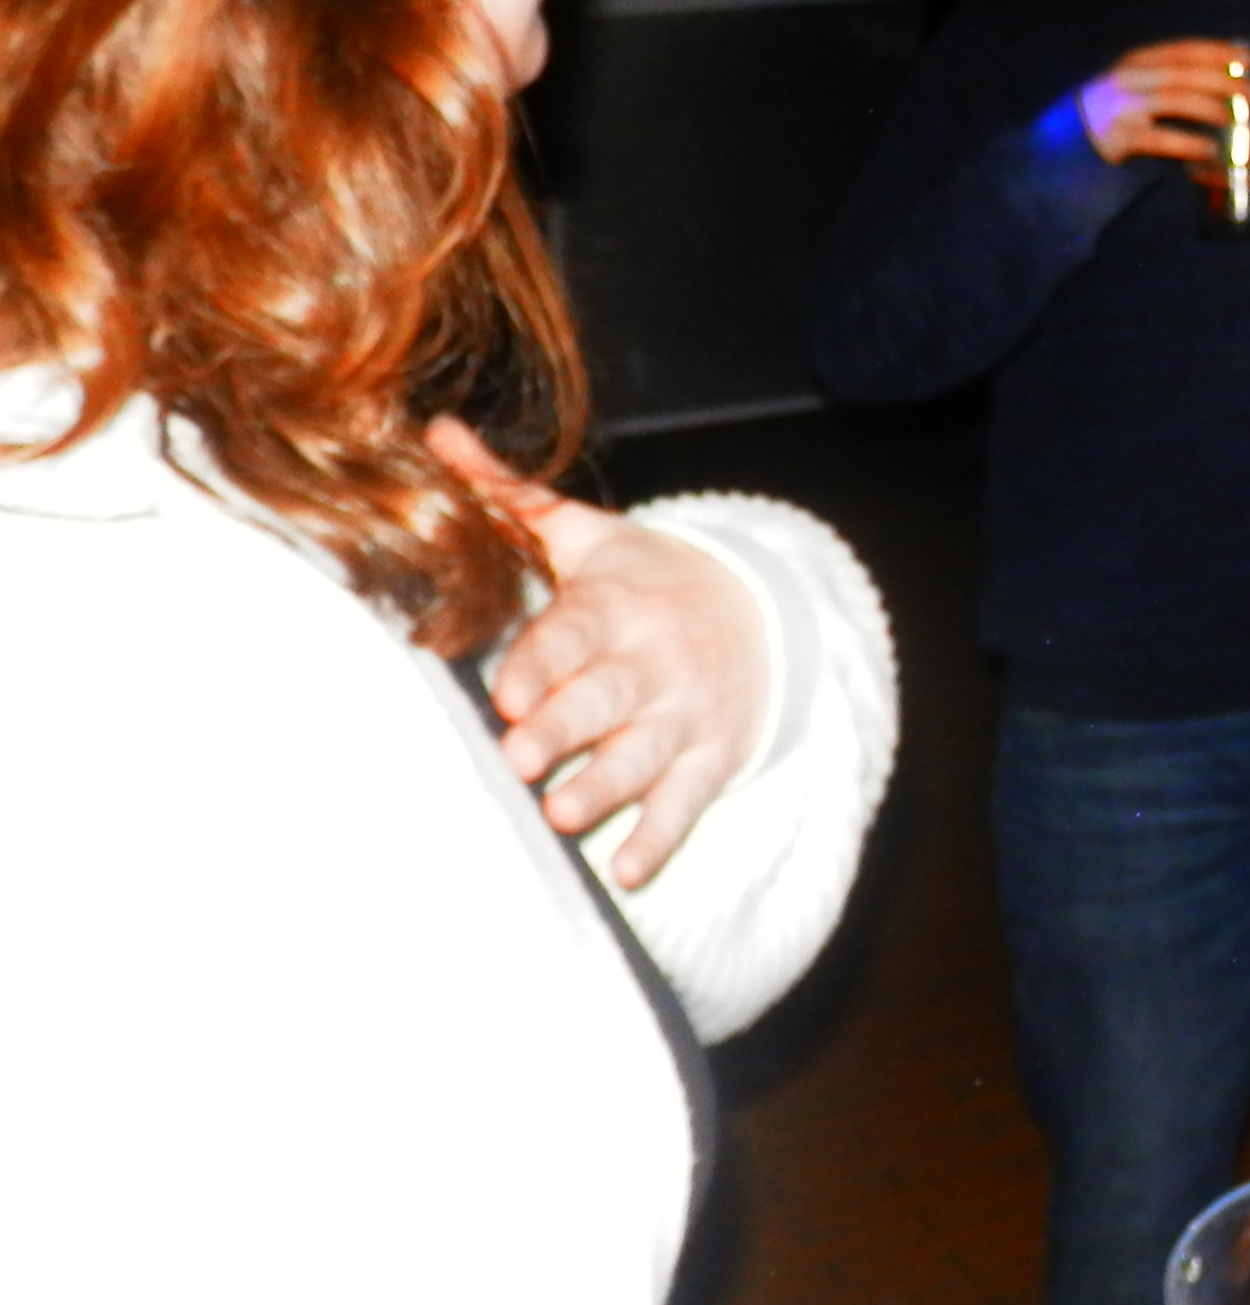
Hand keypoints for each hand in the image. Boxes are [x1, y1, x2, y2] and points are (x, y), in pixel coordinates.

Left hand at [432, 419, 770, 890]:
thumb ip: (509, 495)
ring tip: (563, 813)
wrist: (760, 613)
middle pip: (606, 699)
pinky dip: (660, 837)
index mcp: (616, 606)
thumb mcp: (589, 534)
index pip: (574, 635)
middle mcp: (652, 664)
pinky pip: (686, 803)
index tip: (510, 693)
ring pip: (642, 756)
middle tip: (523, 757)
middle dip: (567, 728)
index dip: (543, 663)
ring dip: (605, 787)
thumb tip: (435, 435)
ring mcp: (684, 716)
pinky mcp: (709, 758)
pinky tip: (629, 869)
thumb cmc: (647, 579)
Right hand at [1084, 40, 1249, 167]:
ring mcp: (1123, 106)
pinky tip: (1209, 148)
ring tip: (1232, 118)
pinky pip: (1161, 138)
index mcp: (1138, 60)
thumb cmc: (1118, 109)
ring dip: (1209, 107)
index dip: (1217, 52)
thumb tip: (1229, 81)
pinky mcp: (1120, 137)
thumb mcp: (1140, 83)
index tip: (1247, 59)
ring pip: (1174, 99)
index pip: (1183, 49)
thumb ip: (1174, 79)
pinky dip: (1189, 143)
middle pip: (1183, 72)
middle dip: (1222, 80)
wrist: (1071, 139)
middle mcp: (1130, 77)